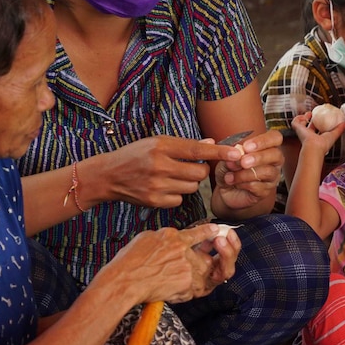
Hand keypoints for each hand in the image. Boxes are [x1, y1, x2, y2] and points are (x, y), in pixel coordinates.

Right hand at [99, 135, 243, 208]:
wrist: (108, 175)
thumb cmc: (136, 156)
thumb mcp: (157, 143)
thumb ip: (185, 145)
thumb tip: (211, 144)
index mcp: (161, 146)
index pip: (197, 150)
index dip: (219, 152)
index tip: (236, 152)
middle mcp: (159, 165)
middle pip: (199, 173)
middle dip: (200, 170)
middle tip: (189, 167)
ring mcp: (157, 185)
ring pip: (192, 188)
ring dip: (188, 183)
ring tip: (173, 177)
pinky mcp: (155, 201)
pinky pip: (180, 199)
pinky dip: (177, 195)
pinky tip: (164, 188)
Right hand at [99, 224, 239, 305]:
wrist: (124, 281)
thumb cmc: (128, 261)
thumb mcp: (147, 238)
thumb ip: (165, 238)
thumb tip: (173, 239)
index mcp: (173, 237)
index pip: (198, 233)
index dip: (209, 232)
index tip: (216, 231)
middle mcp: (184, 250)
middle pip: (205, 258)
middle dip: (200, 266)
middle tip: (182, 273)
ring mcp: (188, 267)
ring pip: (202, 274)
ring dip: (192, 280)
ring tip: (171, 283)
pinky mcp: (187, 283)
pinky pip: (194, 289)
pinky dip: (184, 292)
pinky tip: (168, 290)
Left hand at [215, 130, 283, 209]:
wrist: (225, 189)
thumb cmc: (229, 169)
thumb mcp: (227, 157)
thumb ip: (232, 153)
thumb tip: (239, 152)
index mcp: (266, 147)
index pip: (275, 137)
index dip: (263, 141)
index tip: (246, 146)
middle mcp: (273, 161)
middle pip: (276, 154)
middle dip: (258, 157)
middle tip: (243, 162)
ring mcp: (272, 177)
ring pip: (267, 172)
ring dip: (245, 173)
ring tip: (230, 175)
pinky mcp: (266, 192)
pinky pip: (259, 186)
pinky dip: (243, 184)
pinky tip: (234, 183)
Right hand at [290, 112, 344, 155]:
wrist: (314, 147)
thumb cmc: (322, 145)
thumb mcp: (333, 135)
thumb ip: (339, 129)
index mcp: (316, 137)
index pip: (317, 130)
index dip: (319, 124)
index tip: (322, 119)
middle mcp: (309, 135)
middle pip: (309, 126)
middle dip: (311, 120)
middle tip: (314, 115)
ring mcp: (302, 132)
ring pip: (301, 124)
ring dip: (304, 118)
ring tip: (308, 114)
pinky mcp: (298, 129)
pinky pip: (295, 122)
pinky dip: (298, 117)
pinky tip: (303, 115)